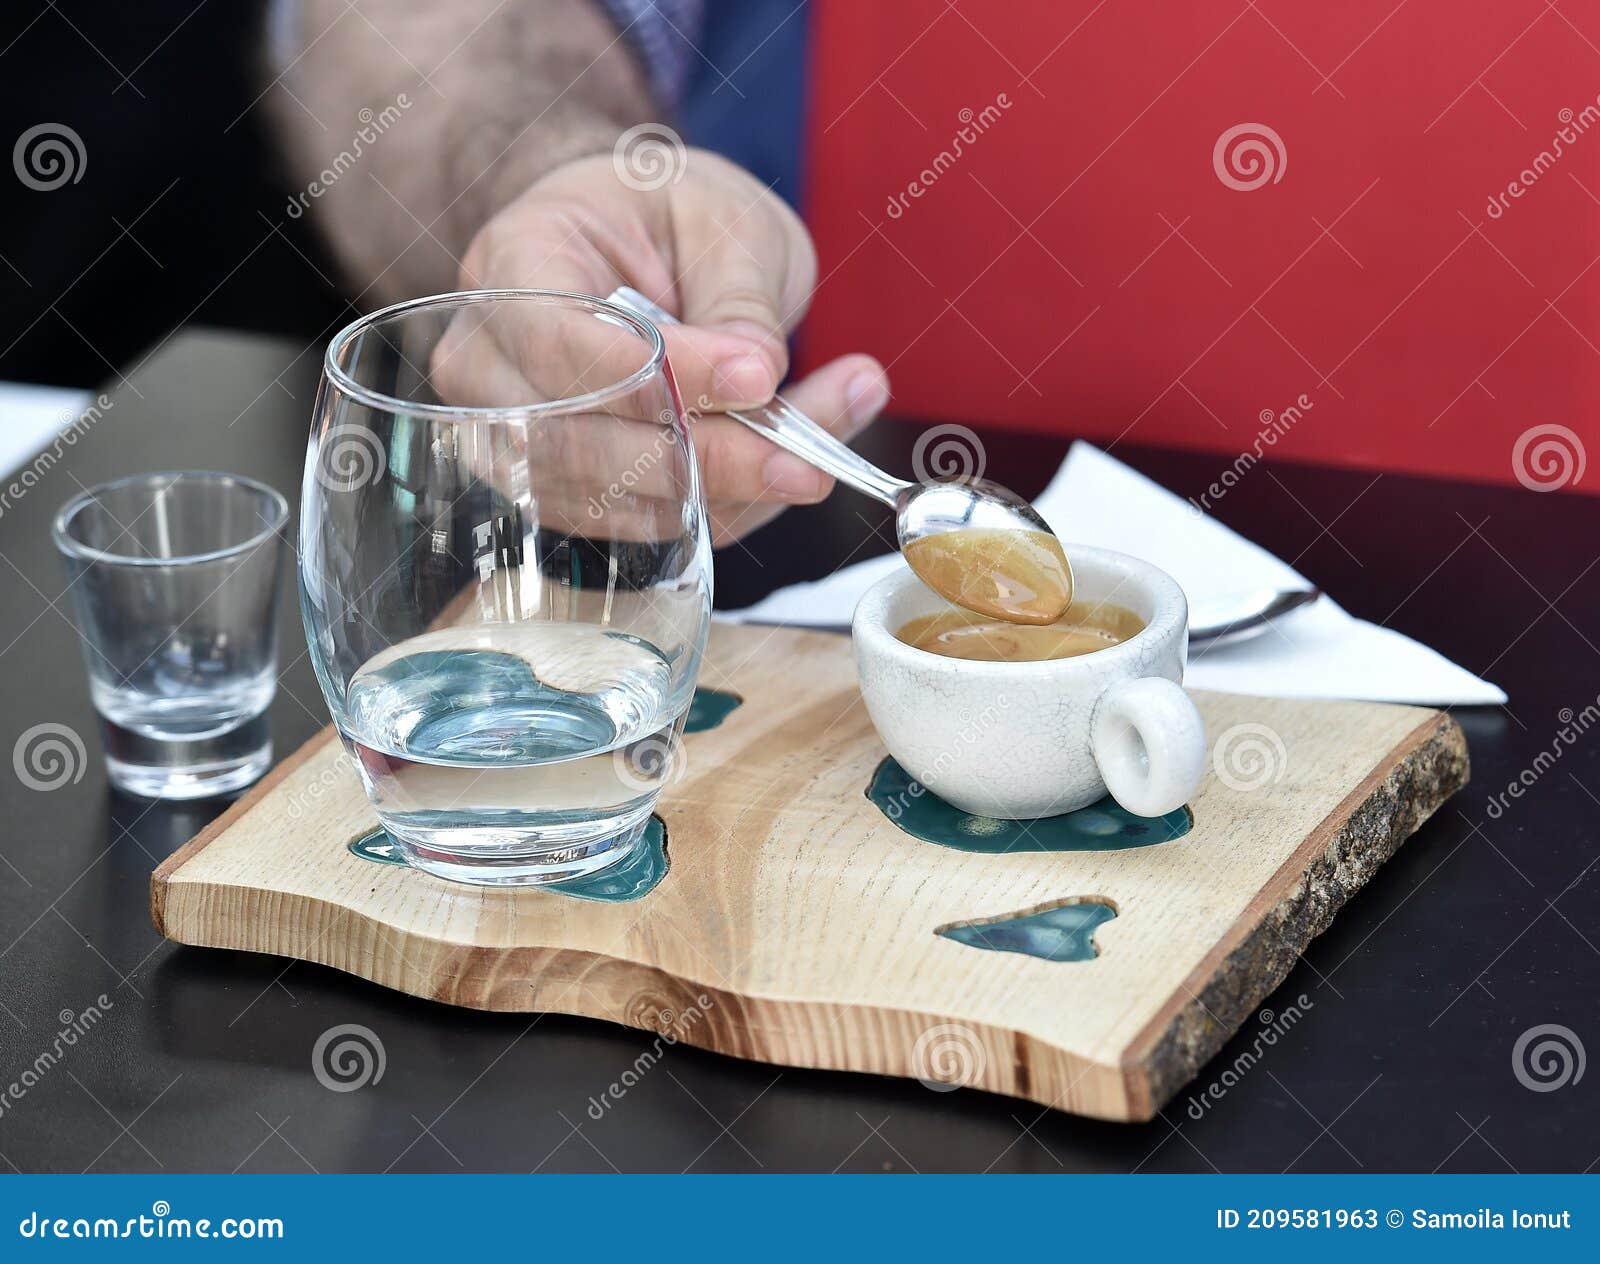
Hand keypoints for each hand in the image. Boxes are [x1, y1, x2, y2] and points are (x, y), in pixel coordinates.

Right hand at [445, 148, 889, 543]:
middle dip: (712, 457)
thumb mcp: (722, 220)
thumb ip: (736, 297)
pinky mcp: (565, 494)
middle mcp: (489, 362)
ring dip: (734, 490)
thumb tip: (756, 380)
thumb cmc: (670, 217)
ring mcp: (513, 440)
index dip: (661, 376)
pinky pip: (650, 523)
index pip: (565, 344)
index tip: (757, 378)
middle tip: (811, 454)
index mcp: (513, 261)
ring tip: (821, 448)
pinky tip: (785, 464)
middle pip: (583, 443)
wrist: (639, 249)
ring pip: (621, 500)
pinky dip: (728, 507)